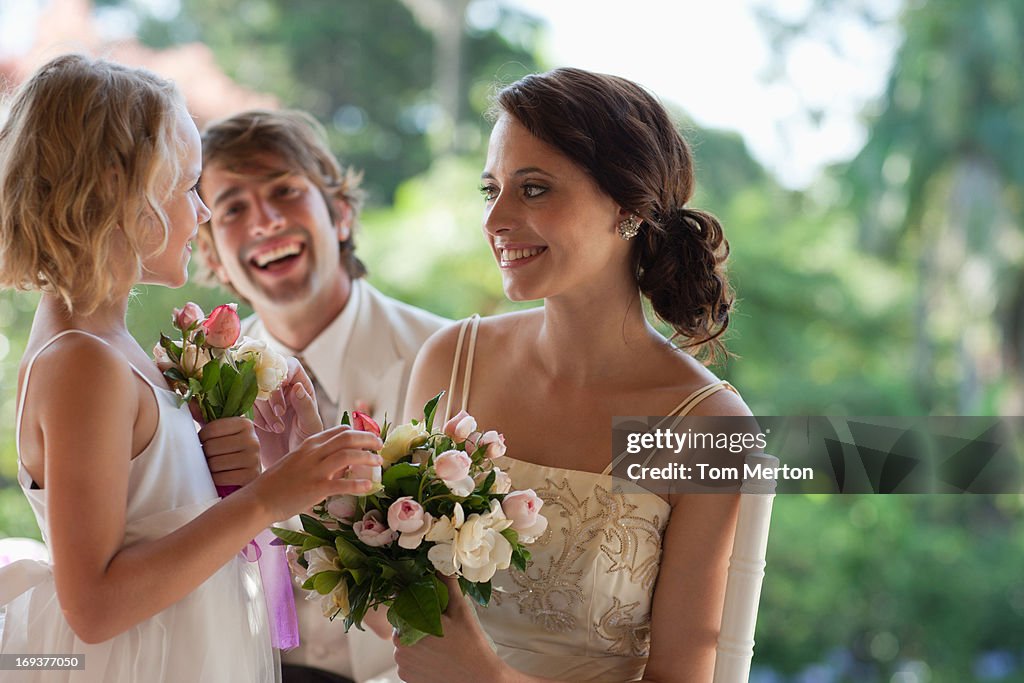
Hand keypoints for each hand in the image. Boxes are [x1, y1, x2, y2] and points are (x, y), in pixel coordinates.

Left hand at [198, 417, 260, 486]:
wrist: (248, 472)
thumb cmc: (229, 449)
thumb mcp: (221, 432)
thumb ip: (205, 417)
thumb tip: (190, 403)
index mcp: (245, 424)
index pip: (211, 429)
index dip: (201, 438)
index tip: (204, 442)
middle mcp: (253, 440)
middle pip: (211, 447)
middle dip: (205, 454)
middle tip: (208, 456)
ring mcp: (254, 459)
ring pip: (215, 463)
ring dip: (209, 467)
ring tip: (213, 466)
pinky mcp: (251, 476)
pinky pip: (221, 478)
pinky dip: (215, 479)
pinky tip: (219, 476)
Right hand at [248, 425, 382, 522]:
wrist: (258, 499)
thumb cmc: (277, 483)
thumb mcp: (297, 462)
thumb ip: (317, 459)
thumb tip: (342, 464)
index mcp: (309, 444)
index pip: (339, 431)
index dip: (358, 432)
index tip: (368, 438)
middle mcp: (314, 453)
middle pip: (348, 438)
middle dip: (368, 439)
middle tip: (380, 446)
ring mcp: (315, 470)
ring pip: (348, 456)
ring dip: (367, 458)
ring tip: (378, 462)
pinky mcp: (316, 488)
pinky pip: (343, 484)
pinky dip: (358, 484)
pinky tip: (369, 487)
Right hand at [254, 357, 322, 467]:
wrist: (291, 463)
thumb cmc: (307, 444)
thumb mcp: (311, 426)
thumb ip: (306, 406)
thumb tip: (297, 387)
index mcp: (300, 385)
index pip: (290, 365)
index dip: (283, 372)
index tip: (281, 388)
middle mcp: (282, 389)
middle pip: (268, 374)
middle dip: (271, 393)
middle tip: (280, 413)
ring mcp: (265, 400)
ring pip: (255, 390)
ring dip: (264, 408)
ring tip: (277, 428)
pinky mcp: (251, 412)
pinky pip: (245, 405)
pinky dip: (254, 416)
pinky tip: (266, 430)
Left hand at [393, 575, 507, 682]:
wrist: (479, 679)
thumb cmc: (471, 645)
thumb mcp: (460, 610)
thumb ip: (447, 584)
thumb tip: (442, 564)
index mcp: (407, 629)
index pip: (402, 608)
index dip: (417, 605)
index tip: (433, 609)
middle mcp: (399, 649)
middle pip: (404, 626)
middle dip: (419, 622)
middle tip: (441, 625)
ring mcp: (403, 666)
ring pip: (406, 644)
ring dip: (418, 640)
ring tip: (441, 642)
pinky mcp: (408, 679)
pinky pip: (409, 661)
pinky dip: (419, 657)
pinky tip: (437, 655)